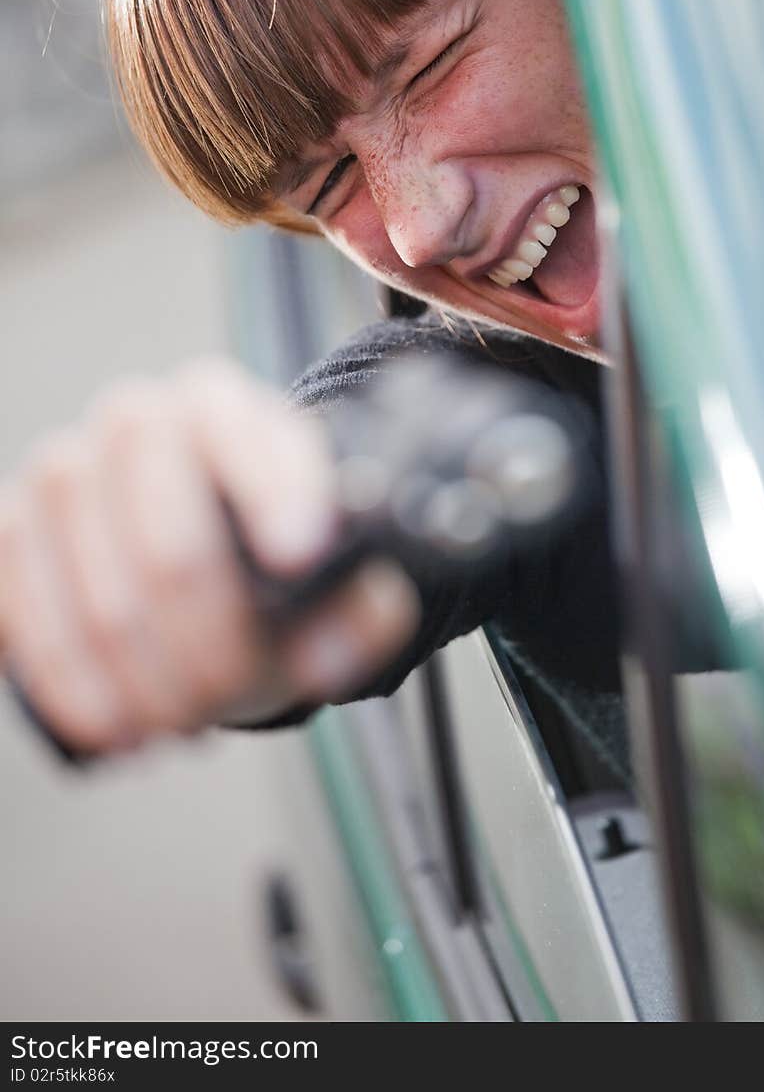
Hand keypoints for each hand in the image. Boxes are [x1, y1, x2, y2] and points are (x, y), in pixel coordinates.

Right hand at [0, 358, 418, 755]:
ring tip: (180, 721)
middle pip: (171, 549)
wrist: (193, 540)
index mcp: (218, 406)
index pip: (239, 438)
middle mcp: (133, 421)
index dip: (273, 496)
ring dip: (143, 684)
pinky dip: (72, 684)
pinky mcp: (12, 529)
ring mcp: (63, 473)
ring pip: (100, 599)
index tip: (300, 557)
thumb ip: (362, 604)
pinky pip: (26, 615)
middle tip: (225, 696)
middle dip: (206, 647)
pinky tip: (112, 724)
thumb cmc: (260, 556)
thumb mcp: (328, 573)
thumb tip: (358, 625)